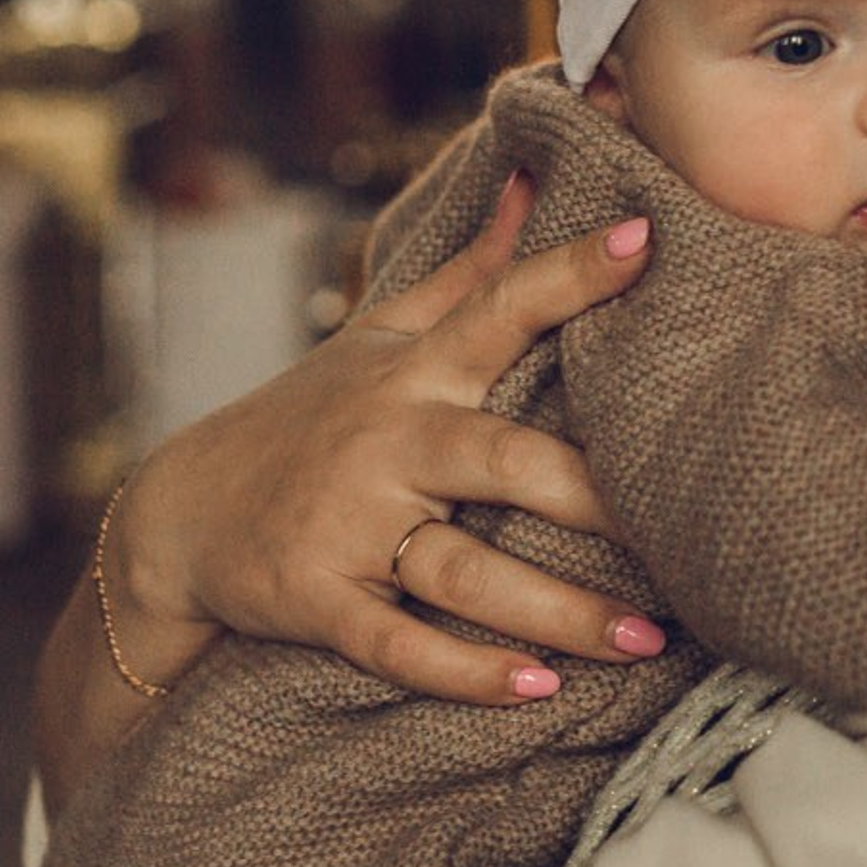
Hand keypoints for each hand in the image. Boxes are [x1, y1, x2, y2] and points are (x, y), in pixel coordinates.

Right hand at [111, 176, 667, 705]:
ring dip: (558, 612)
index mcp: (414, 374)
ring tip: (646, 640)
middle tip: (688, 529)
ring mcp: (348, 524)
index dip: (569, 275)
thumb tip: (535, 177)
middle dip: (593, 495)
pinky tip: (535, 690)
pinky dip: (466, 673)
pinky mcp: (318, 601)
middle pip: (502, 461)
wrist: (177, 517)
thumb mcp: (381, 337)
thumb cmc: (309, 419)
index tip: (645, 239)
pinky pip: (400, 644)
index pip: (499, 310)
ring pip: (465, 570)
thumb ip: (469, 271)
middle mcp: (387, 442)